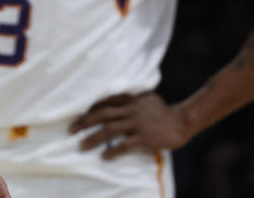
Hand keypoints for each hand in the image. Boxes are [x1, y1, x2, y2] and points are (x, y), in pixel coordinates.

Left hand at [69, 91, 190, 159]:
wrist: (182, 120)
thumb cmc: (162, 110)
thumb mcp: (144, 97)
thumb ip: (128, 97)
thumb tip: (112, 97)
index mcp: (129, 99)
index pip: (103, 101)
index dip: (87, 108)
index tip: (75, 114)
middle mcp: (130, 110)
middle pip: (101, 114)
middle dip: (84, 122)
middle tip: (71, 129)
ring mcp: (137, 124)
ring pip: (109, 129)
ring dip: (93, 138)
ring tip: (81, 145)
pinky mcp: (144, 138)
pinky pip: (124, 145)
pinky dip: (113, 151)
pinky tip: (104, 156)